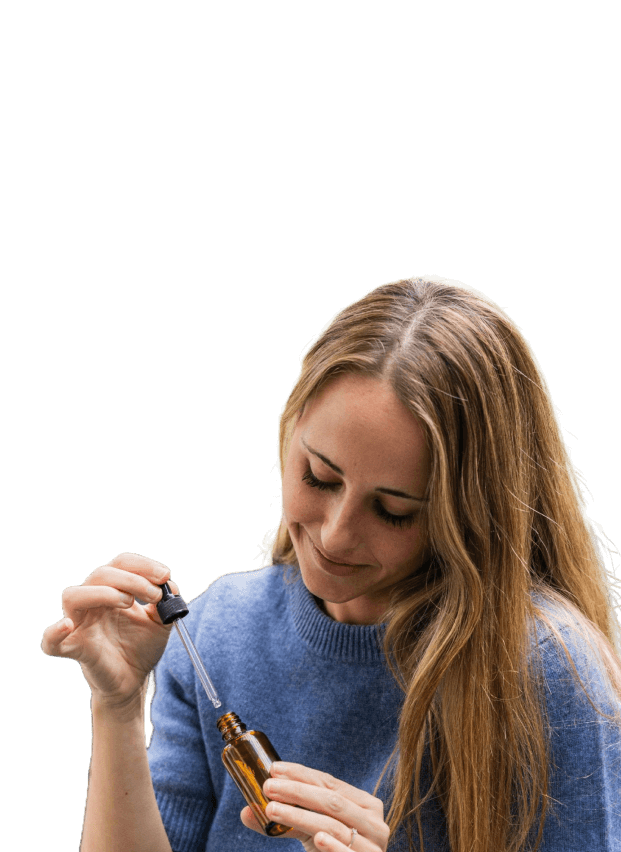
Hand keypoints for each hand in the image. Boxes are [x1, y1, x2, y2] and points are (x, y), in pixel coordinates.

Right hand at [41, 552, 177, 709]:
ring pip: (73, 595)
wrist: (134, 680)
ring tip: (128, 603)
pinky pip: (51, 642)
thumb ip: (166, 603)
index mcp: (112, 590)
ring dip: (103, 592)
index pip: (120, 564)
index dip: (143, 565)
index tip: (165, 576)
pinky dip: (54, 633)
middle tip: (155, 594)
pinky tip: (68, 626)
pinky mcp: (74, 649)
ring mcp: (80, 625)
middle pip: (100, 574)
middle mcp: (92, 603)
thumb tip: (169, 585)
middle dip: (132, 579)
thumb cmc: (141, 647)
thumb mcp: (160, 622)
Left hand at [240, 761, 388, 851]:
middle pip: (332, 800)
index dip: (301, 775)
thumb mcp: (313, 832)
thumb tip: (246, 812)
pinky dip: (333, 845)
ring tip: (273, 810)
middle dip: (297, 791)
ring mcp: (375, 845)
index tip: (273, 770)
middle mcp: (374, 821)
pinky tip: (317, 838)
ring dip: (301, 815)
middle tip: (268, 787)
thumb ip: (286, 821)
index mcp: (364, 804)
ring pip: (335, 825)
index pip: (329, 783)